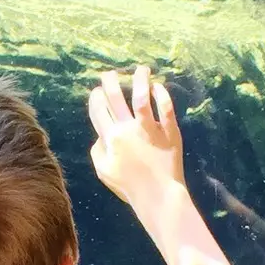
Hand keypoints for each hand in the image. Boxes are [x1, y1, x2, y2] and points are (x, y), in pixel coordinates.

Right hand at [88, 67, 185, 211]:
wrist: (158, 195)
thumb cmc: (130, 186)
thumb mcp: (104, 172)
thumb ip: (97, 151)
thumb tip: (99, 136)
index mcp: (110, 139)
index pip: (98, 111)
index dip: (96, 98)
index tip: (97, 90)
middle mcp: (128, 130)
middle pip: (115, 99)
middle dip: (110, 83)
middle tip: (109, 74)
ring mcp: (149, 130)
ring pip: (141, 98)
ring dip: (139, 80)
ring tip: (141, 69)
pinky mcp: (169, 132)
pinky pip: (165, 109)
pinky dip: (161, 95)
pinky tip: (158, 87)